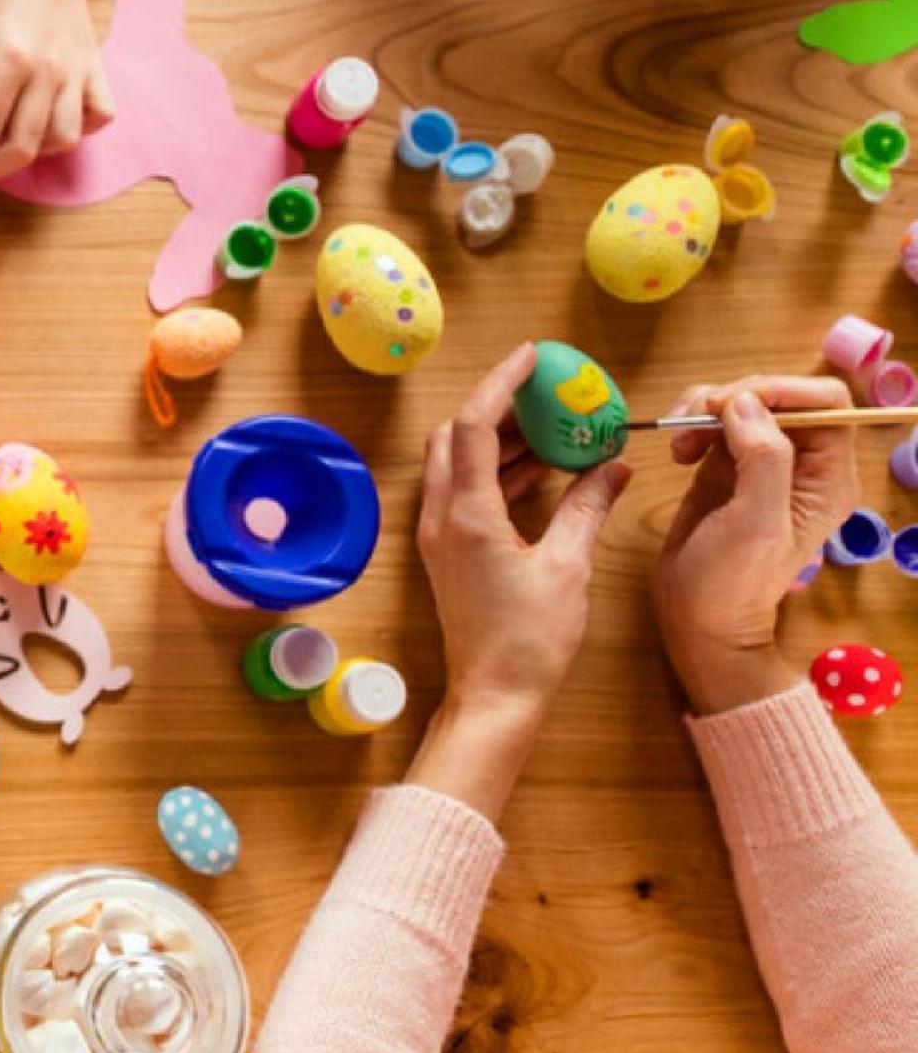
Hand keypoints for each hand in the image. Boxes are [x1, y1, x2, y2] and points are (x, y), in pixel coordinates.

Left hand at [0, 0, 115, 185]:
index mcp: (9, 55)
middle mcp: (48, 69)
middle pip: (21, 148)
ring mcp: (76, 70)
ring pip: (61, 140)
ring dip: (30, 153)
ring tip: (0, 148)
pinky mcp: (94, 67)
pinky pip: (98, 116)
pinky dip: (77, 128)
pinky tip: (49, 123)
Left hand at [416, 343, 631, 740]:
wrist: (494, 695)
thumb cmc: (530, 639)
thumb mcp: (568, 567)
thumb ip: (587, 508)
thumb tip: (612, 467)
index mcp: (465, 514)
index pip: (474, 425)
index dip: (501, 383)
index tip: (532, 356)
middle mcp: (441, 517)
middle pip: (456, 437)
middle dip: (497, 407)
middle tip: (546, 395)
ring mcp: (440, 535)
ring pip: (456, 463)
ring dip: (498, 441)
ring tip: (552, 429)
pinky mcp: (448, 551)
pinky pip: (464, 492)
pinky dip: (496, 472)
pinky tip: (539, 471)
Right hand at [654, 376, 857, 712]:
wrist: (698, 616)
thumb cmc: (733, 581)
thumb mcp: (756, 523)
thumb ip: (763, 458)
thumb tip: (744, 401)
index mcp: (827, 476)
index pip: (824, 403)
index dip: (781, 392)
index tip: (729, 405)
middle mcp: (801, 463)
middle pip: (778, 396)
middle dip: (733, 399)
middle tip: (691, 422)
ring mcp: (762, 462)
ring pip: (741, 402)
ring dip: (704, 410)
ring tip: (678, 444)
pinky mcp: (726, 464)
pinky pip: (714, 421)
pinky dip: (691, 423)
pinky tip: (677, 451)